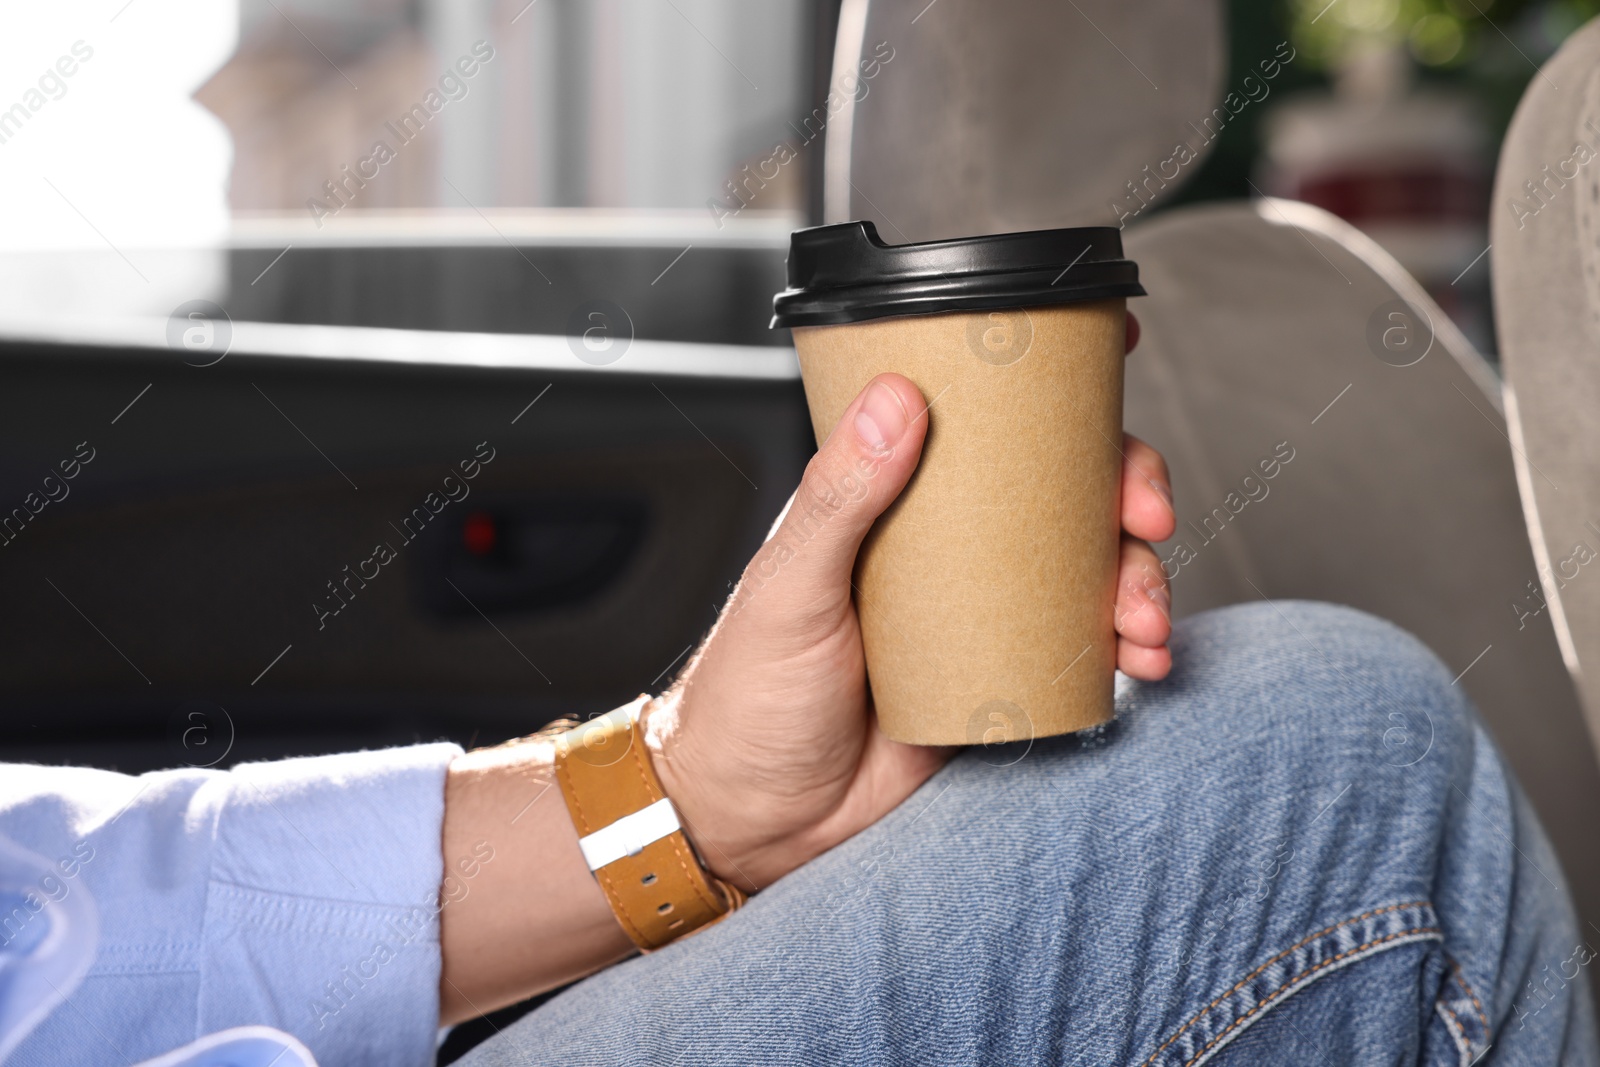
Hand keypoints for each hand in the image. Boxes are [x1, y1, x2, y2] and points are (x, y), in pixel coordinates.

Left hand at [646, 313, 1176, 891]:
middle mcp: (947, 547)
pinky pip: (1084, 648)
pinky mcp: (1004, 681)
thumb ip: (839, 498)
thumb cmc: (747, 697)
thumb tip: (895, 401)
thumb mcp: (789, 589)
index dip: (1051, 387)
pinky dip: (1130, 645)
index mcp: (891, 502)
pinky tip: (1144, 660)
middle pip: (1061, 488)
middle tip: (1147, 515)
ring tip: (1143, 617)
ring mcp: (982, 614)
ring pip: (1089, 566)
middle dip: (1128, 488)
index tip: (1111, 350)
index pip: (977, 422)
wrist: (755, 820)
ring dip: (1139, 576)